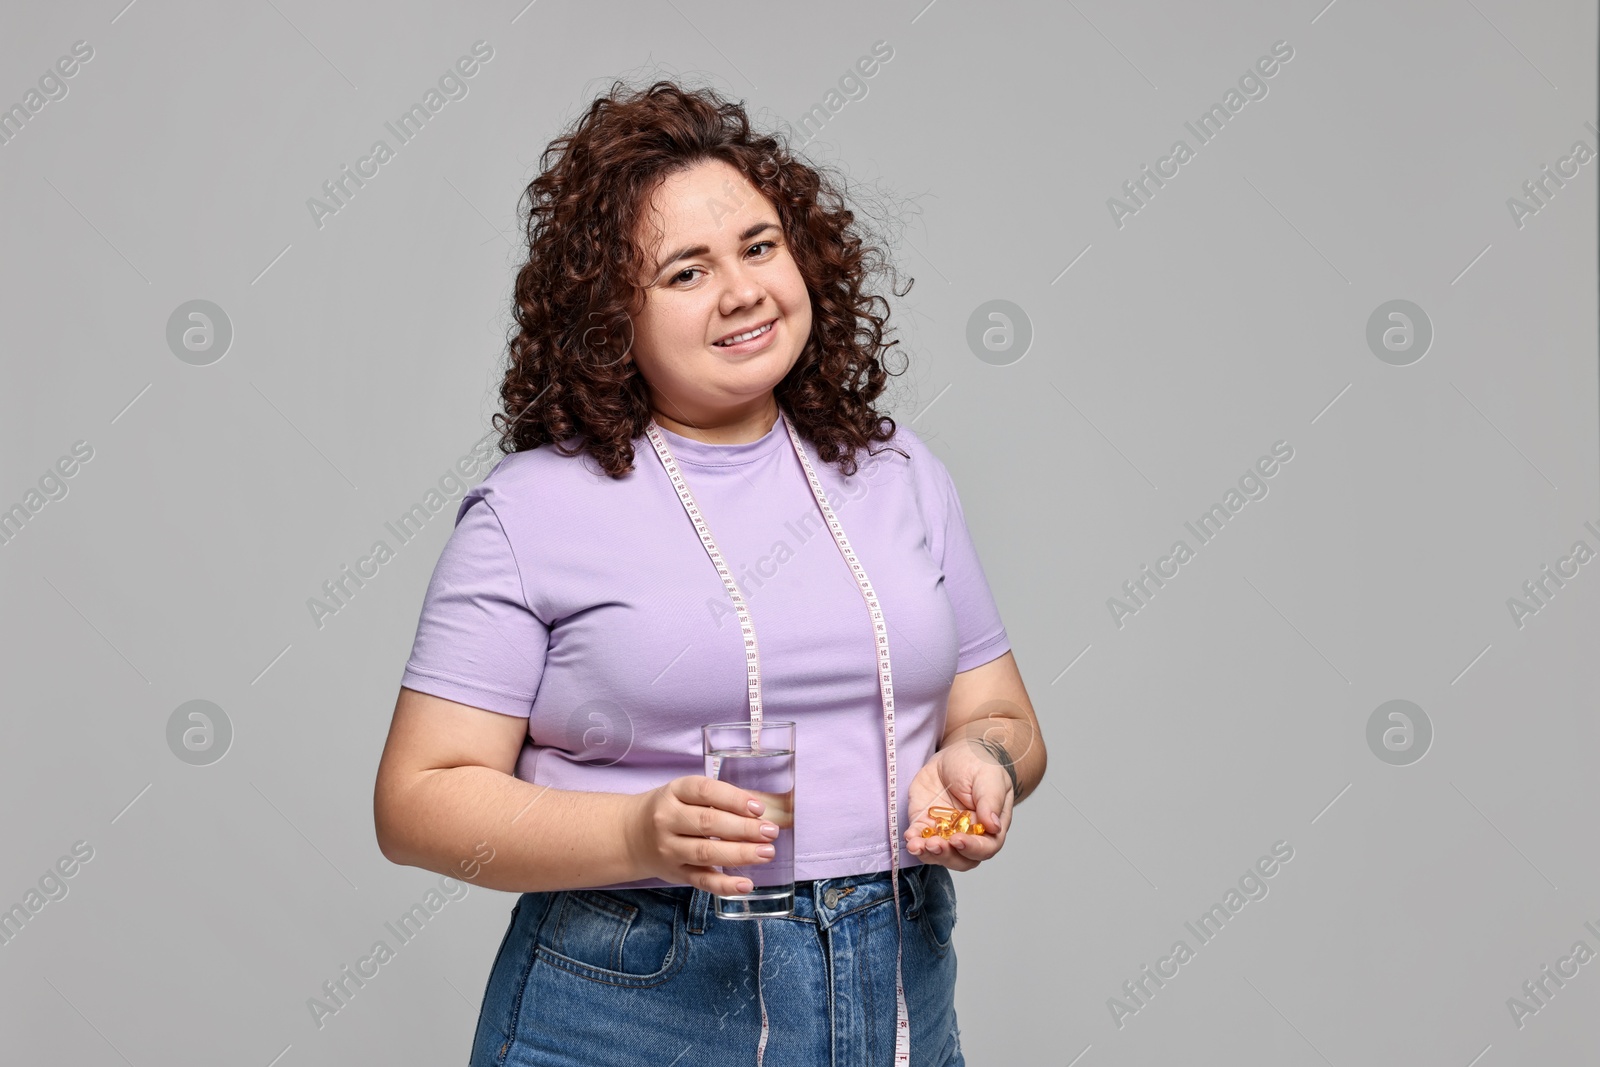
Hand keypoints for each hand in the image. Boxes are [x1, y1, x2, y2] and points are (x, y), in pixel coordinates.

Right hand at [625, 775, 788, 894]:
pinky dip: (724, 885)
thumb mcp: (685, 794)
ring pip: (706, 853)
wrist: (631, 835)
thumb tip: (762, 808)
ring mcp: (669, 848)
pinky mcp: (674, 873)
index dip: (734, 799)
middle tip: (770, 832)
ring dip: (740, 854)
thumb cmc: (671, 809)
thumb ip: (718, 798)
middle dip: (744, 828)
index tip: (758, 808)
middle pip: (708, 824)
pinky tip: (745, 884)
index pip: (705, 791)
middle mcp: (668, 819)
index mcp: (675, 792)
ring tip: (766, 853)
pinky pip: (700, 881)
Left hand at [903, 739, 1013, 871]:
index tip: (958, 840)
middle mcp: (968, 835)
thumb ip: (991, 800)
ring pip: (939, 854)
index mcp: (989, 827)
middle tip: (935, 844)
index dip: (973, 848)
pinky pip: (919, 839)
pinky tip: (910, 837)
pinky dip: (914, 842)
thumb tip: (994, 826)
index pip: (986, 847)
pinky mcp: (925, 824)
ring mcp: (945, 832)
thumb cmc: (977, 764)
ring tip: (917, 845)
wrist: (953, 755)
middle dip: (947, 855)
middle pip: (961, 859)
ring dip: (928, 854)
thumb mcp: (989, 776)